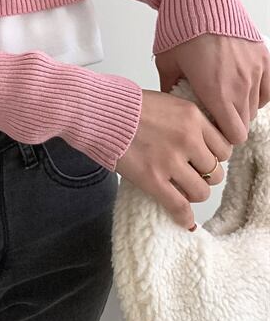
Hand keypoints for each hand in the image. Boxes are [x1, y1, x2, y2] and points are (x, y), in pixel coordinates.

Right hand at [115, 89, 232, 228]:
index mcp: (192, 116)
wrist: (95, 111)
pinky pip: (179, 206)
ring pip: (201, 191)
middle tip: (189, 174)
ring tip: (180, 189)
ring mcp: (170, 160)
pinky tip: (182, 219)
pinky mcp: (153, 178)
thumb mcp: (164, 102)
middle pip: (215, 171)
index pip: (224, 147)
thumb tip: (196, 140)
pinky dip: (183, 216)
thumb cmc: (123, 104)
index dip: (214, 156)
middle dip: (203, 175)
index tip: (203, 159)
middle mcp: (187, 138)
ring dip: (192, 193)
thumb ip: (184, 120)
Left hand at [154, 34, 269, 145]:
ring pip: (255, 106)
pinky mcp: (264, 58)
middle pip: (244, 123)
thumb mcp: (165, 62)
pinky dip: (257, 94)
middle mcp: (239, 84)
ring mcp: (255, 70)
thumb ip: (170, 89)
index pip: (232, 134)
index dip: (221, 138)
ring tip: (222, 100)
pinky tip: (241, 90)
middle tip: (213, 117)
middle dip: (230, 125)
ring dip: (241, 109)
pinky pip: (268, 89)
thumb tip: (170, 105)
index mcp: (215, 91)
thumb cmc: (178, 28)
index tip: (210, 132)